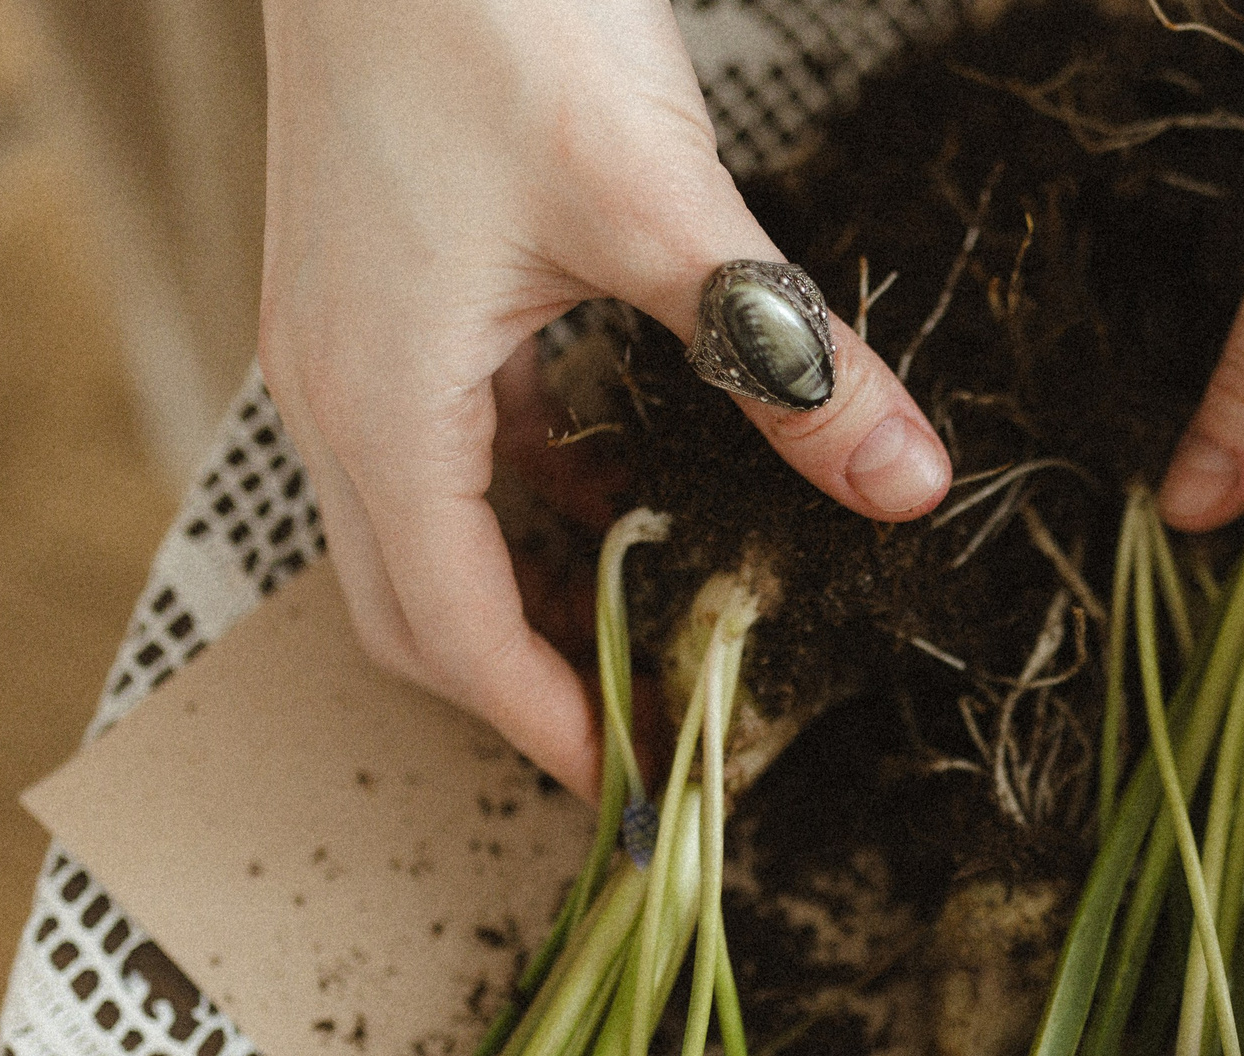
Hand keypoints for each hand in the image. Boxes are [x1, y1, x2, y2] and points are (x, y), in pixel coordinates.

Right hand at [257, 0, 953, 794]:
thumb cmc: (488, 12)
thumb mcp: (663, 205)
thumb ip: (785, 358)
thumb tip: (908, 485)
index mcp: (376, 401)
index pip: (454, 632)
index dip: (554, 728)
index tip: (652, 790)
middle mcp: (335, 392)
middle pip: (416, 611)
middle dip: (532, 687)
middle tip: (663, 729)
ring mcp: (346, 342)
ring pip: (428, 532)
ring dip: (535, 593)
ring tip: (668, 626)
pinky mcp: (382, 294)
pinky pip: (449, 445)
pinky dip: (536, 495)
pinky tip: (637, 482)